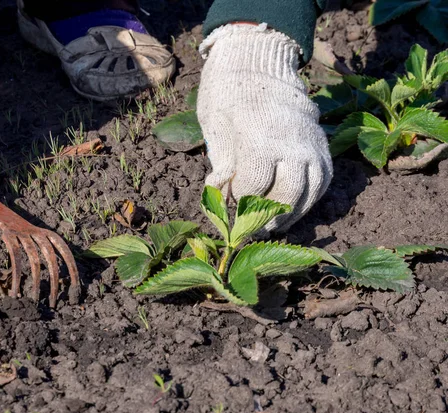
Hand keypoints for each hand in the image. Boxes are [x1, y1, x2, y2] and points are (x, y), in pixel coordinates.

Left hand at [197, 24, 332, 231]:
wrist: (256, 58)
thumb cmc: (227, 93)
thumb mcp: (214, 126)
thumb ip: (223, 165)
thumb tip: (223, 197)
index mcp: (258, 138)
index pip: (252, 187)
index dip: (238, 203)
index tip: (229, 207)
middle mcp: (291, 143)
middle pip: (286, 194)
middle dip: (267, 217)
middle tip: (253, 228)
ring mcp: (310, 142)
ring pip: (309, 191)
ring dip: (292, 213)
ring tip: (274, 224)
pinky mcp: (321, 143)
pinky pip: (323, 179)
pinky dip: (310, 198)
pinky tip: (294, 206)